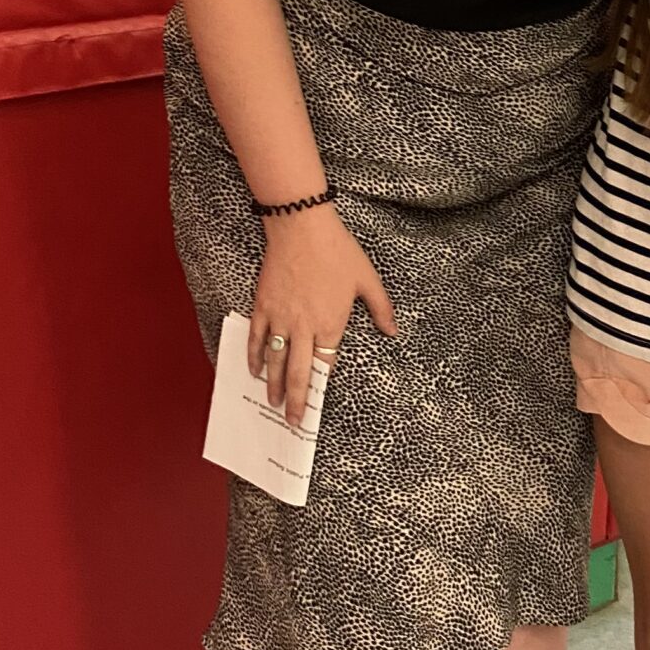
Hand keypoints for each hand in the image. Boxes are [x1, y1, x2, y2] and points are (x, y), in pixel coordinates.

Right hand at [248, 205, 396, 426]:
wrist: (301, 227)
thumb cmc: (337, 251)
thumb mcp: (367, 280)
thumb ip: (380, 309)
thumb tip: (393, 332)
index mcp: (331, 324)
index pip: (325, 364)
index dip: (320, 385)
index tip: (318, 403)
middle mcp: (304, 327)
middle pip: (298, 373)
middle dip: (295, 401)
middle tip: (292, 421)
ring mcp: (280, 318)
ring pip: (275, 361)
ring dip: (273, 385)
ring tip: (272, 403)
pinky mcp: (263, 306)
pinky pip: (257, 338)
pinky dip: (255, 357)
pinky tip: (255, 370)